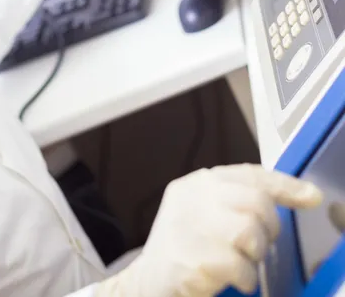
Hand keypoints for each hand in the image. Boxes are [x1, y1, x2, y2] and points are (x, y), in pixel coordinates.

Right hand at [96, 164, 322, 296]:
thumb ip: (233, 201)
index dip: (284, 184)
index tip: (310, 195)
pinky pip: (242, 268)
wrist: (147, 283)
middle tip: (258, 245)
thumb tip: (292, 196)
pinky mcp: (194, 260)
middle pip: (255, 202)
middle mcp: (191, 199)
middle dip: (268, 228)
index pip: (248, 174)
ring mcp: (190, 228)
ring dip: (255, 255)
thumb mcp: (201, 214)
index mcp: (195, 184)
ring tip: (240, 262)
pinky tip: (229, 279)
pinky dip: (245, 279)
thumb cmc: (182, 249)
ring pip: (251, 233)